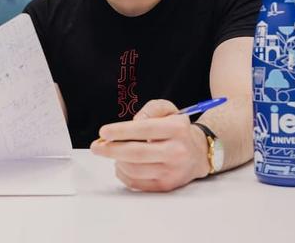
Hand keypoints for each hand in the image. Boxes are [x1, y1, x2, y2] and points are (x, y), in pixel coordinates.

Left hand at [89, 99, 209, 191]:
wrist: (199, 153)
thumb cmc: (177, 130)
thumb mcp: (168, 110)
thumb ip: (151, 109)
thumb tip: (134, 121)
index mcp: (176, 129)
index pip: (145, 129)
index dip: (121, 131)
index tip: (103, 132)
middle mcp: (176, 151)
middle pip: (136, 153)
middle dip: (111, 150)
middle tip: (96, 147)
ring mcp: (172, 171)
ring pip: (134, 169)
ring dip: (117, 161)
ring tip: (112, 153)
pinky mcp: (166, 185)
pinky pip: (137, 183)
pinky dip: (123, 173)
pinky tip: (122, 164)